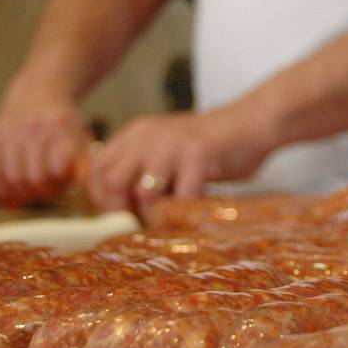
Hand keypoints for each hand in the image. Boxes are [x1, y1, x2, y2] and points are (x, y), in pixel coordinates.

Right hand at [0, 93, 90, 207]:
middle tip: (48, 193)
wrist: (38, 93)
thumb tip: (87, 188)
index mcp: (61, 126)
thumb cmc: (64, 126)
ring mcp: (10, 128)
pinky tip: (12, 195)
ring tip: (32, 194)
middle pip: (34, 178)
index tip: (63, 187)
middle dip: (42, 193)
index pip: (58, 169)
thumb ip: (85, 165)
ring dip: (22, 194)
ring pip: (12, 178)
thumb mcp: (82, 139)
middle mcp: (34, 125)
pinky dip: (1, 190)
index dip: (60, 185)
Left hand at [85, 104, 271, 213]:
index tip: (120, 215)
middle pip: (111, 181)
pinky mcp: (198, 156)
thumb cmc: (208, 147)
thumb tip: (118, 210)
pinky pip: (181, 197)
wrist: (250, 123)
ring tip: (166, 223)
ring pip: (143, 191)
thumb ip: (141, 169)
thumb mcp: (164, 149)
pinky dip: (184, 214)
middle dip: (122, 211)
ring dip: (153, 216)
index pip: (96, 169)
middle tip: (140, 224)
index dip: (101, 199)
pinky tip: (191, 215)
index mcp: (135, 133)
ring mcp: (172, 145)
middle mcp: (147, 135)